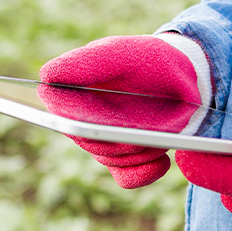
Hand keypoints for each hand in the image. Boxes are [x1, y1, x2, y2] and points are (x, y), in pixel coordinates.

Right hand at [39, 34, 211, 188]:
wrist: (185, 74)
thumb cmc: (147, 59)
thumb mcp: (119, 53)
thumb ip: (84, 62)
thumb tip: (46, 77)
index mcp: (72, 90)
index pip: (58, 111)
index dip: (77, 116)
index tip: (98, 116)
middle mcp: (83, 118)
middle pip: (88, 140)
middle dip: (117, 133)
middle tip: (145, 119)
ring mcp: (105, 141)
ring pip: (109, 158)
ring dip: (137, 147)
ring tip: (161, 131)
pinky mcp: (126, 159)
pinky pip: (126, 177)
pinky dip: (142, 172)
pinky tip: (162, 161)